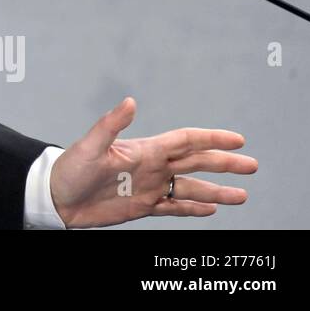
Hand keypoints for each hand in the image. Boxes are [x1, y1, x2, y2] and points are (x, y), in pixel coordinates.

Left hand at [50, 96, 256, 228]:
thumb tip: (129, 101)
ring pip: (190, 189)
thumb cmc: (69, 169)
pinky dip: (193, 208)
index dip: (211, 138)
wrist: (57, 198)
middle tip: (252, 165)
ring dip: (216, 192)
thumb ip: (111, 125)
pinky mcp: (142, 207)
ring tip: (242, 195)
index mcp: (143, 150)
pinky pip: (174, 207)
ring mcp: (148, 187)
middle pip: (196, 164)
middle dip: (224, 164)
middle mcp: (151, 167)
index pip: (185, 141)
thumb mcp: (89, 146)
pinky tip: (211, 209)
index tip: (238, 139)